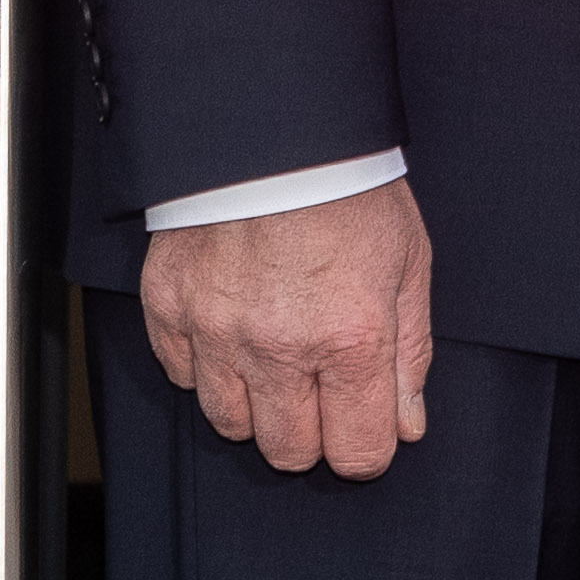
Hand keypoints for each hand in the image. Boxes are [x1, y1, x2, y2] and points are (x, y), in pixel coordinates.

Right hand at [139, 174, 433, 478]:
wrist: (277, 128)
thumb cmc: (350, 188)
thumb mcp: (409, 262)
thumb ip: (410, 352)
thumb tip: (406, 424)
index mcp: (350, 336)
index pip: (357, 450)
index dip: (369, 446)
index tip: (368, 425)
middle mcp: (279, 346)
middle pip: (289, 452)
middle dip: (313, 430)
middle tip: (323, 384)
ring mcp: (217, 331)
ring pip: (231, 425)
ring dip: (258, 403)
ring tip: (279, 353)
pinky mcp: (169, 310)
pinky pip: (184, 378)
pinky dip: (210, 365)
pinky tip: (237, 325)